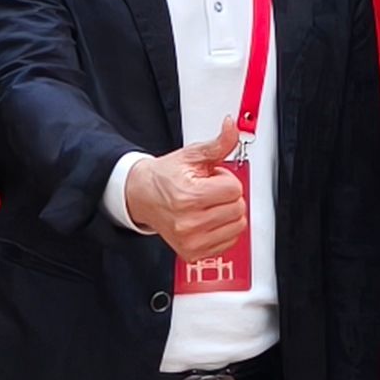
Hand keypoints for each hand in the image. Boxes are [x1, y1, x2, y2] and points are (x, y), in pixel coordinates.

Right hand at [126, 120, 247, 263]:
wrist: (141, 195)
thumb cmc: (165, 177)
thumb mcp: (191, 155)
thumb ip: (218, 144)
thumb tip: (232, 127)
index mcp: (188, 197)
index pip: (234, 188)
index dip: (225, 179)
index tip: (210, 178)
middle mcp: (188, 223)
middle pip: (238, 208)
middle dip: (227, 195)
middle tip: (208, 190)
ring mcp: (191, 241)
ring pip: (237, 226)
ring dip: (227, 213)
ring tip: (207, 204)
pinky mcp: (193, 253)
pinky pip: (229, 242)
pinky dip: (223, 229)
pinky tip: (207, 218)